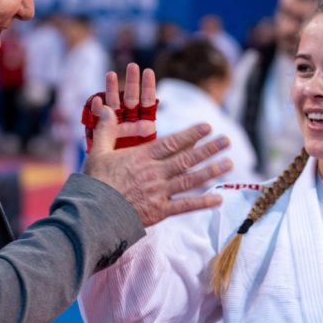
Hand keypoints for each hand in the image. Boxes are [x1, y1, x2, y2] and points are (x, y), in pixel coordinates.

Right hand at [81, 69, 231, 226]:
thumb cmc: (95, 183)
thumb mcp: (98, 152)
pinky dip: (203, 202)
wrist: (93, 214)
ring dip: (211, 171)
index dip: (191, 134)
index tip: (207, 126)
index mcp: (142, 157)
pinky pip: (185, 206)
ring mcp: (159, 192)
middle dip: (208, 149)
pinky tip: (218, 198)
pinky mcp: (160, 211)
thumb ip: (106, 130)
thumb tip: (105, 108)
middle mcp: (155, 173)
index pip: (171, 143)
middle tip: (226, 140)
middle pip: (186, 159)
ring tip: (229, 163)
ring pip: (190, 180)